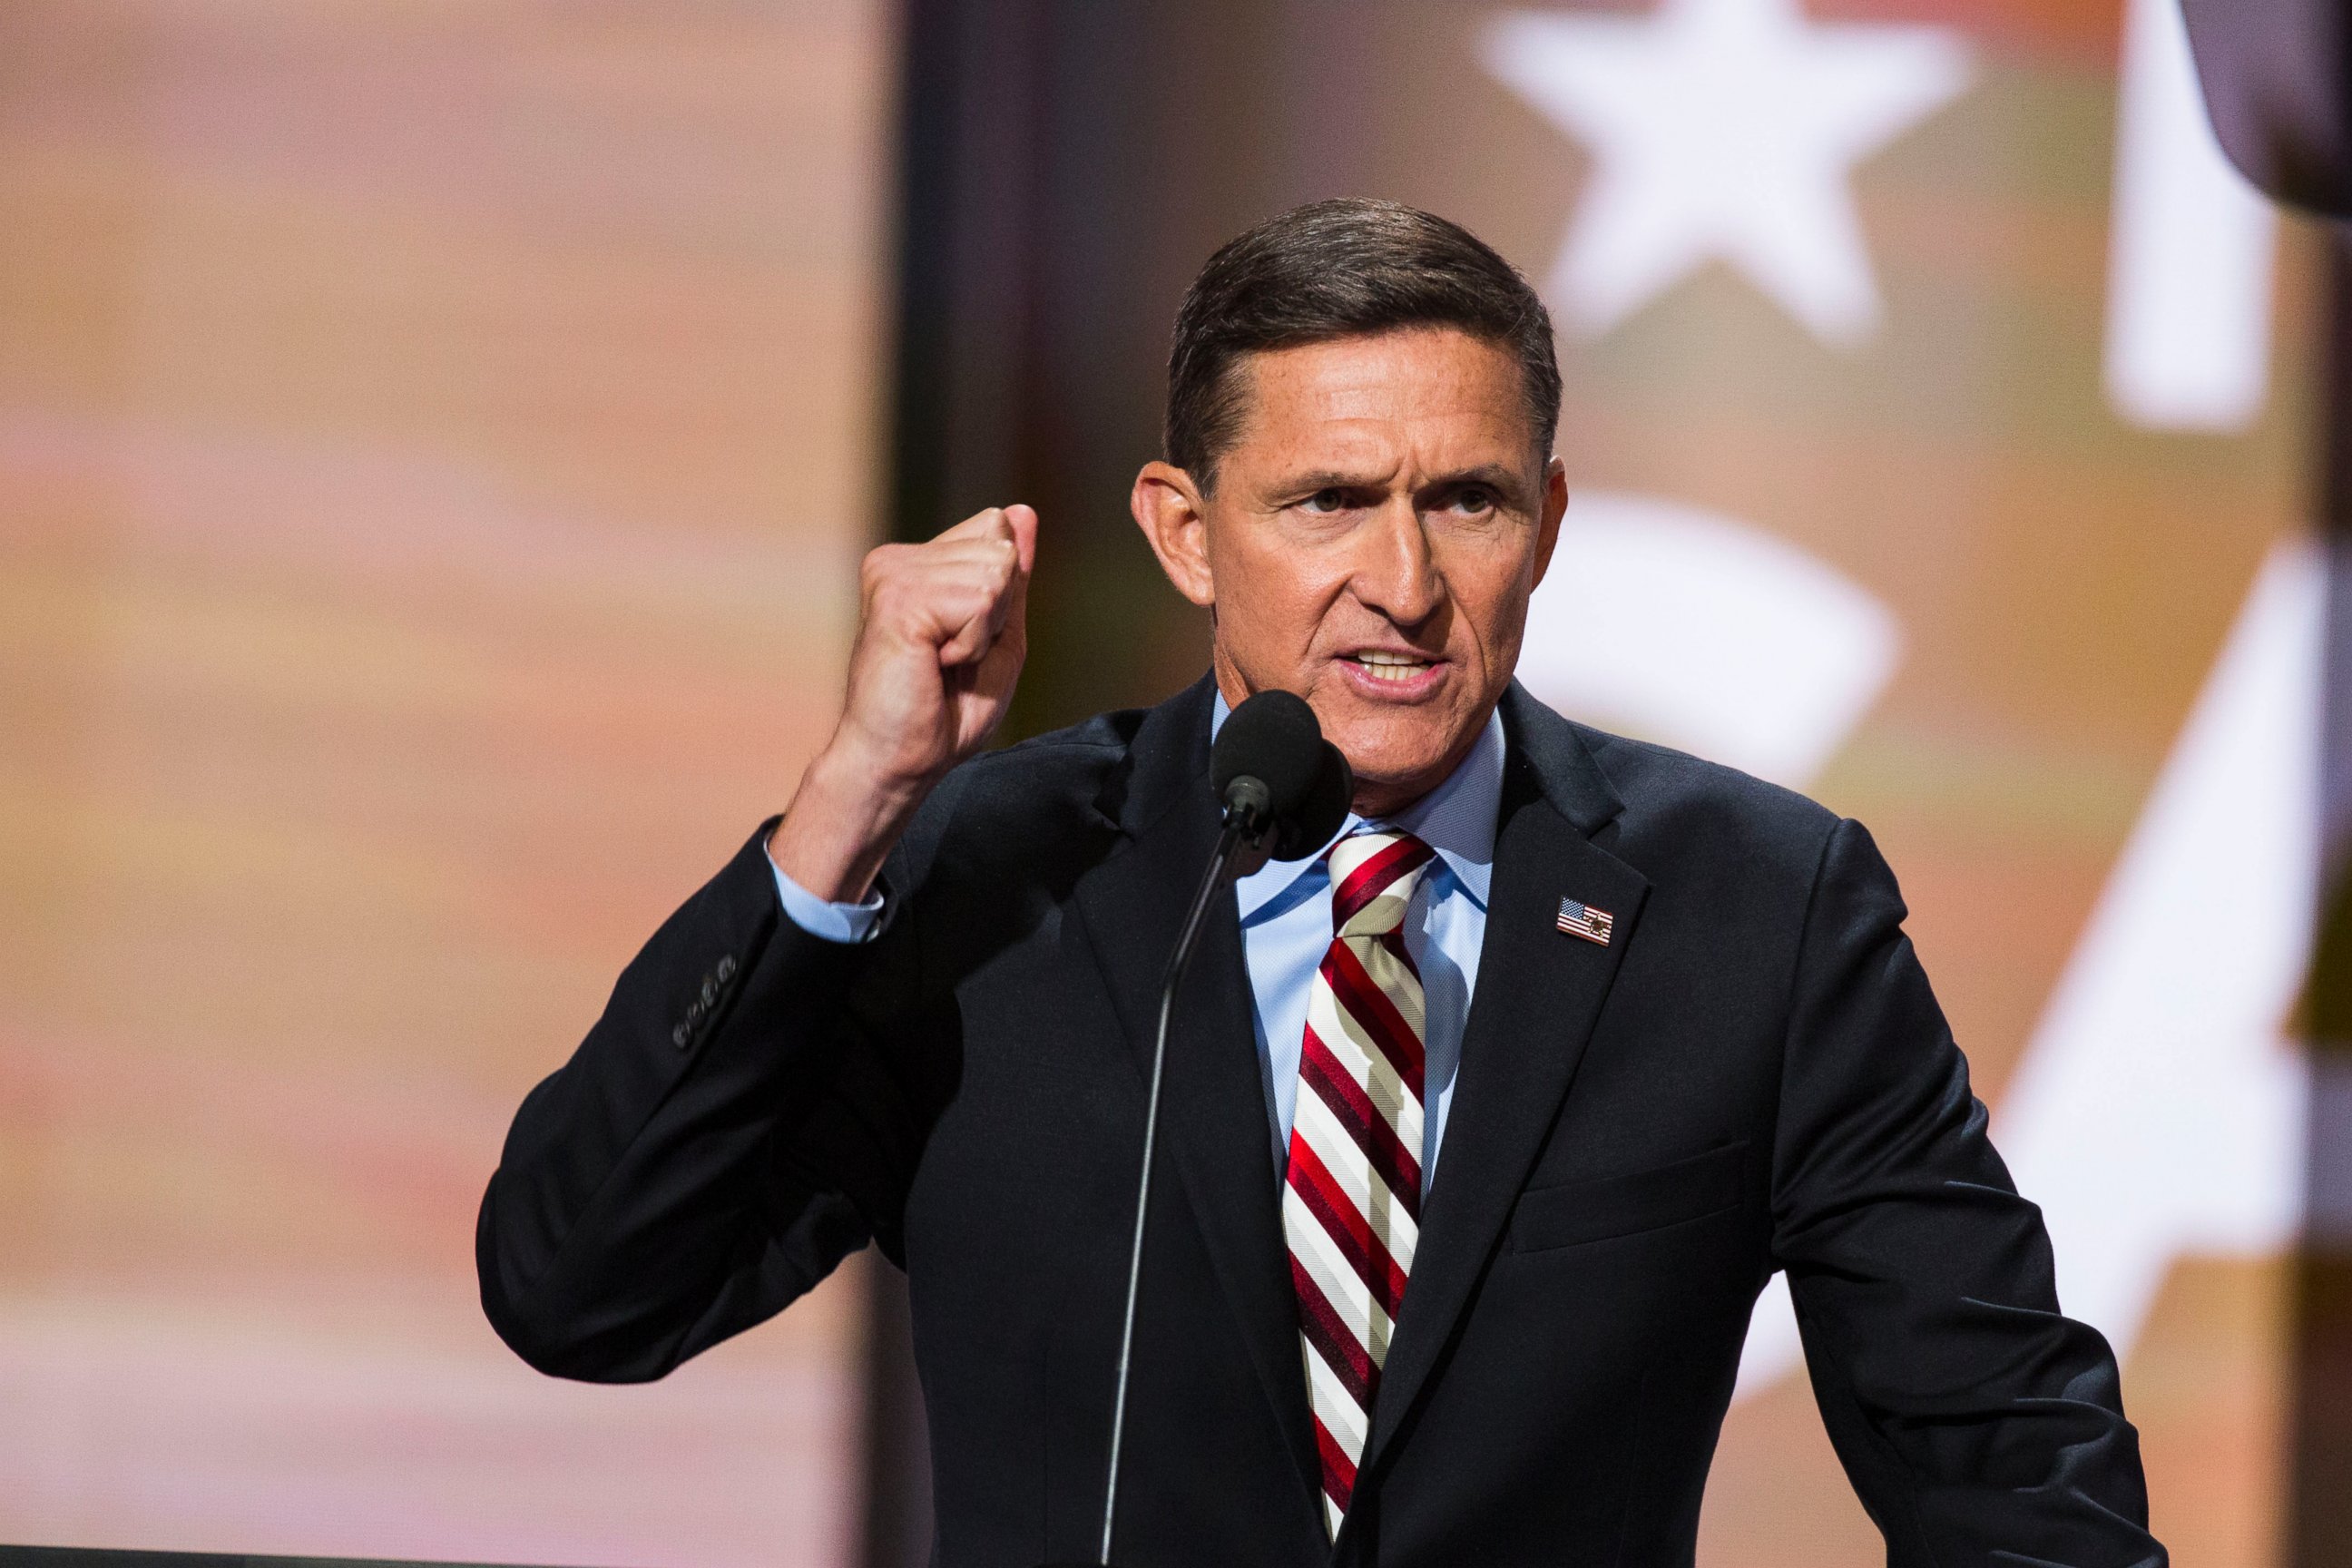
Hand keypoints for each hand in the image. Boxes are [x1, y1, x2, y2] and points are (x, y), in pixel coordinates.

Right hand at [770, 505, 1037, 901]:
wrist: (900, 761)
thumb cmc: (944, 712)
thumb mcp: (999, 636)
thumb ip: (1011, 578)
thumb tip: (1022, 510)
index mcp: (918, 562)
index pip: (997, 529)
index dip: (1003, 595)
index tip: (963, 642)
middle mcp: (899, 558)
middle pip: (1000, 548)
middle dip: (997, 614)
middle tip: (952, 659)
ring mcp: (894, 572)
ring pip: (994, 572)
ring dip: (982, 633)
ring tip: (940, 663)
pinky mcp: (896, 596)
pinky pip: (980, 600)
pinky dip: (972, 643)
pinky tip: (933, 664)